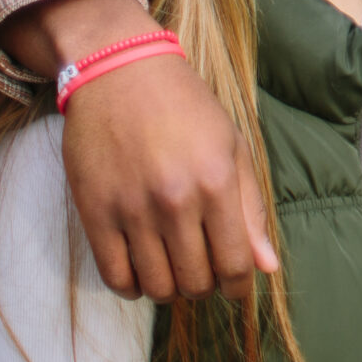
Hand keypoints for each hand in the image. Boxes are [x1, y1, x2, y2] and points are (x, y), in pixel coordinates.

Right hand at [1, 0, 278, 301]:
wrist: (120, 72)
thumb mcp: (232, 146)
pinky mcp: (94, 213)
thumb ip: (250, 210)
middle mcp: (175, 200)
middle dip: (205, 286)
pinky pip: (115, 277)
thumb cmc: (186, 107)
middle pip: (196, 282)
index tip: (236, 285)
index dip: (240, 285)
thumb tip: (267, 267)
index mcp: (217, 182)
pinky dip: (132, 286)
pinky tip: (142, 271)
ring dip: (170, 289)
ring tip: (174, 269)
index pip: (236, 264)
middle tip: (203, 271)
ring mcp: (131, 209)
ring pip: (157, 286)